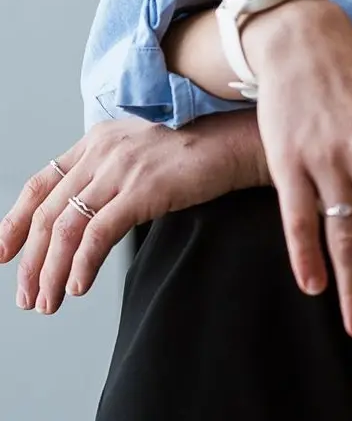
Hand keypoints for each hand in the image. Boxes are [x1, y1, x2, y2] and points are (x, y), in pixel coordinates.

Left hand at [0, 111, 264, 313]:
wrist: (239, 143)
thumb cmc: (200, 153)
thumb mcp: (144, 153)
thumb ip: (113, 173)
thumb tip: (88, 215)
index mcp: (99, 139)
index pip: (41, 182)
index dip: (16, 221)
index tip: (4, 253)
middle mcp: (104, 150)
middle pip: (50, 213)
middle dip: (32, 262)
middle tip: (28, 297)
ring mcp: (123, 168)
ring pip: (67, 228)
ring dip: (52, 272)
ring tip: (50, 302)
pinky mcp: (143, 188)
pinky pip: (97, 234)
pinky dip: (83, 264)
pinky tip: (80, 285)